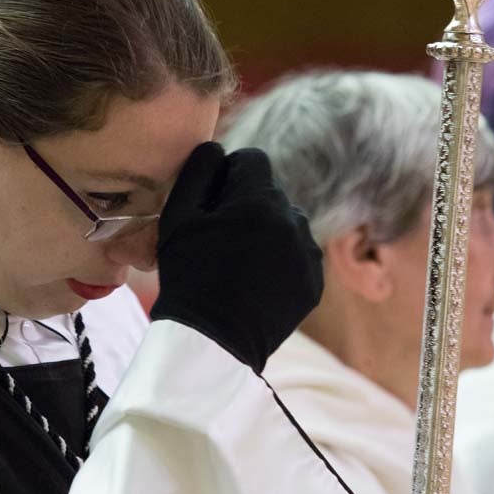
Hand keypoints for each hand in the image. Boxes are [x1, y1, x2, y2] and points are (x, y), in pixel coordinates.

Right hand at [152, 142, 322, 372]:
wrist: (211, 344)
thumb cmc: (187, 277)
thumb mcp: (178, 218)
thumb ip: (199, 171)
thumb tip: (217, 148)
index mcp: (260, 199)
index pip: (251, 160)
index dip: (228, 177)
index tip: (212, 205)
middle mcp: (294, 220)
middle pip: (269, 193)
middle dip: (247, 206)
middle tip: (220, 241)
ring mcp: (308, 253)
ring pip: (286, 224)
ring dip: (266, 233)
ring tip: (238, 267)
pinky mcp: (315, 282)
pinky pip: (298, 256)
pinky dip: (280, 263)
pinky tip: (255, 285)